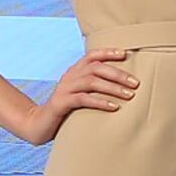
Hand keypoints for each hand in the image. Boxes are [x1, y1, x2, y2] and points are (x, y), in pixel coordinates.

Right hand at [20, 49, 135, 145]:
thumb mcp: (79, 93)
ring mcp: (64, 89)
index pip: (92, 55)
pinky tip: (113, 107)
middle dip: (118, 74)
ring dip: (113, 87)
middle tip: (135, 83)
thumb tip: (121, 85)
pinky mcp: (61, 103)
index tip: (125, 54)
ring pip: (91, 82)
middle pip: (95, 68)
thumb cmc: (66, 109)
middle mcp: (69, 76)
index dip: (108, 52)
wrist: (39, 123)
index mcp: (74, 71)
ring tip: (129, 95)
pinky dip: (100, 101)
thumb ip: (93, 86)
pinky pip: (83, 99)